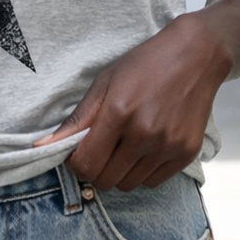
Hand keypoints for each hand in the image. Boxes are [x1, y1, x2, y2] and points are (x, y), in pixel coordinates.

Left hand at [32, 11, 232, 190]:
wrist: (196, 55)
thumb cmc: (146, 64)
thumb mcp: (105, 82)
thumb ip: (76, 119)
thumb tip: (42, 147)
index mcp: (119, 113)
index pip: (85, 164)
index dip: (76, 163)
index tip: (80, 151)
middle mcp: (144, 133)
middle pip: (105, 180)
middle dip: (96, 169)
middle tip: (102, 148)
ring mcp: (168, 146)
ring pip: (129, 184)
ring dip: (121, 170)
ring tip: (126, 144)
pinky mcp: (187, 153)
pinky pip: (153, 182)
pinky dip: (144, 171)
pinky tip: (146, 147)